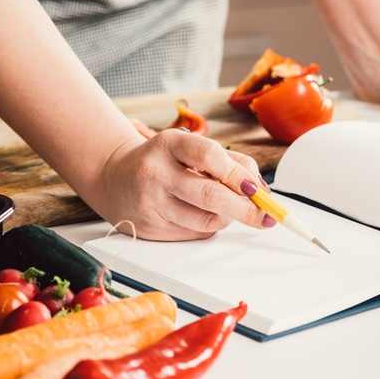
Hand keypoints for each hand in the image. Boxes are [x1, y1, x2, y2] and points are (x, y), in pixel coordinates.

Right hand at [86, 129, 271, 241]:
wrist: (113, 177)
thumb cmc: (161, 160)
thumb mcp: (189, 147)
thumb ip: (228, 160)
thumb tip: (260, 188)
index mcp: (167, 144)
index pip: (209, 156)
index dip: (238, 173)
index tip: (256, 188)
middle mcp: (155, 173)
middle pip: (211, 196)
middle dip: (246, 208)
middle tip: (266, 214)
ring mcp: (150, 204)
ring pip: (206, 221)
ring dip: (229, 218)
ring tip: (232, 209)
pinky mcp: (150, 229)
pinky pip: (193, 234)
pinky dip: (210, 227)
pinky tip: (206, 215)